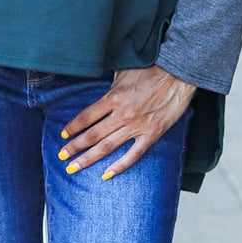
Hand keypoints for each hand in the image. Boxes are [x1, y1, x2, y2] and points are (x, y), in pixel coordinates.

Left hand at [57, 65, 195, 178]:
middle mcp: (122, 114)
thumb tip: (94, 78)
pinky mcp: (152, 134)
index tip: (63, 136)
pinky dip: (119, 166)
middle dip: (74, 147)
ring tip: (74, 167)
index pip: (86, 116)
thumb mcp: (123, 69)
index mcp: (113, 97)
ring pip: (107, 147)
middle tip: (61, 157)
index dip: (73, 127)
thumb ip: (108, 81)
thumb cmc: (152, 67)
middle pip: (92, 135)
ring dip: (88, 158)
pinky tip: (106, 175)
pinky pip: (133, 155)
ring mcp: (137, 126)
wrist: (180, 72)